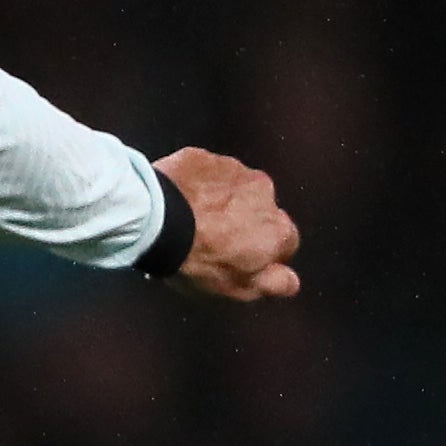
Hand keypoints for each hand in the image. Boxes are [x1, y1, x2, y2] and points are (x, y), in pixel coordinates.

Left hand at [155, 148, 299, 301]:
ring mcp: (235, 171)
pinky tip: (175, 200)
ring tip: (189, 219)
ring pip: (234, 190)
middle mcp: (266, 194)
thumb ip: (273, 284)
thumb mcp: (237, 287)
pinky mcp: (205, 158)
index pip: (285, 243)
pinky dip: (196, 185)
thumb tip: (291, 281)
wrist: (154, 218)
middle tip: (209, 239)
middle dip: (242, 224)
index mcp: (277, 229)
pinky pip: (206, 174)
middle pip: (260, 212)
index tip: (238, 259)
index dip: (262, 253)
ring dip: (219, 202)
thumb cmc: (196, 258)